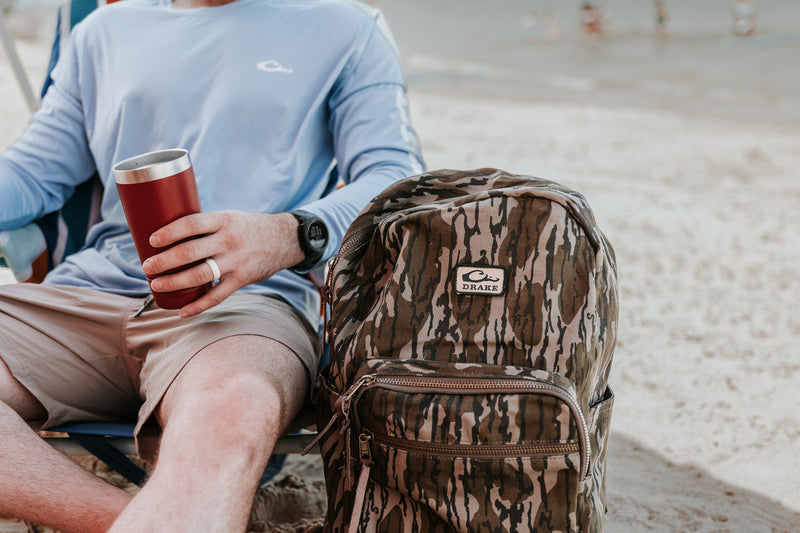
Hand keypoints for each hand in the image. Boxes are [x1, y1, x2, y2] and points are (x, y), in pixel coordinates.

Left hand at [141, 211, 303, 317]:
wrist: (284, 239)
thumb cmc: (248, 227)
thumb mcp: (229, 217)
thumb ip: (205, 226)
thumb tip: (169, 237)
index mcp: (223, 220)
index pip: (191, 224)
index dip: (169, 233)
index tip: (152, 240)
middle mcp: (229, 240)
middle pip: (190, 251)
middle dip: (164, 261)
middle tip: (147, 267)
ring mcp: (236, 262)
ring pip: (199, 275)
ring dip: (174, 282)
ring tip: (156, 284)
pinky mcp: (242, 279)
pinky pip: (217, 296)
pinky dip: (197, 306)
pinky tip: (181, 311)